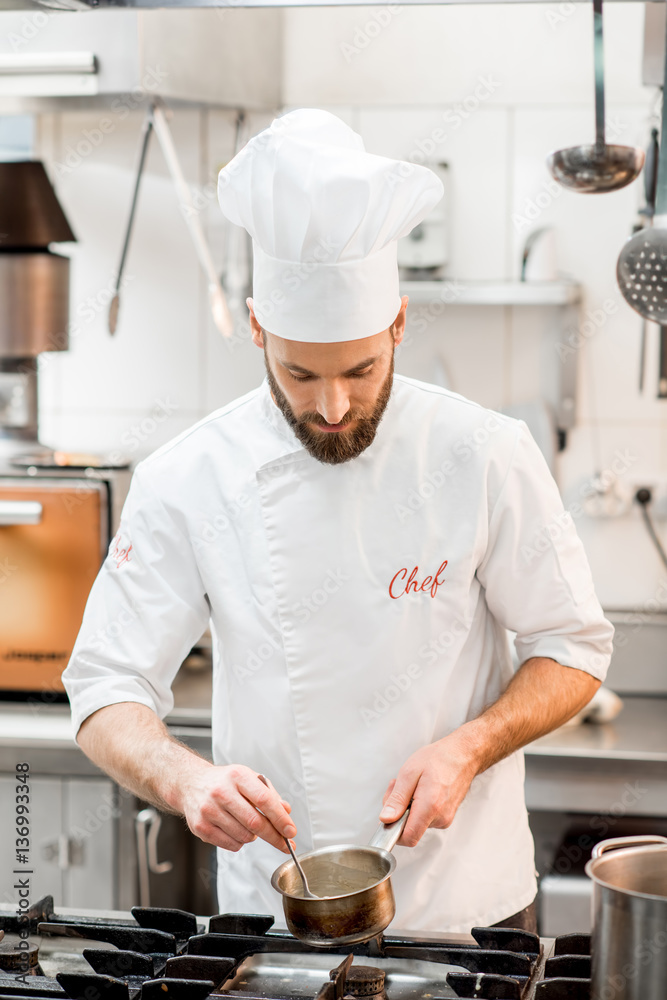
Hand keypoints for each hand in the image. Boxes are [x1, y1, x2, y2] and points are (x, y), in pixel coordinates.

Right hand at [183, 764, 295, 853]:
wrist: (190, 783)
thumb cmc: (225, 782)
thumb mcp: (248, 778)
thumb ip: (269, 794)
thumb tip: (286, 812)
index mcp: (238, 776)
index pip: (265, 800)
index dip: (280, 819)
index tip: (291, 831)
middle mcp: (222, 792)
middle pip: (255, 822)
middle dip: (274, 836)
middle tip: (285, 844)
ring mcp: (209, 810)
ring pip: (245, 836)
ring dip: (254, 837)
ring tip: (248, 825)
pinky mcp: (201, 827)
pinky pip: (231, 845)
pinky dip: (240, 842)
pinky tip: (235, 829)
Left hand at [378, 732, 479, 846]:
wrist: (463, 755)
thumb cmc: (439, 758)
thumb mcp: (409, 772)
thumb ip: (397, 799)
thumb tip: (386, 819)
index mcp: (430, 806)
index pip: (408, 837)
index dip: (393, 830)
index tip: (388, 814)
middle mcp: (441, 818)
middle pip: (409, 829)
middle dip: (398, 810)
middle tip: (398, 786)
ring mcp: (445, 819)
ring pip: (416, 822)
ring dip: (407, 806)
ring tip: (412, 784)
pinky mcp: (446, 816)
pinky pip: (425, 818)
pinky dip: (417, 805)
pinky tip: (420, 788)